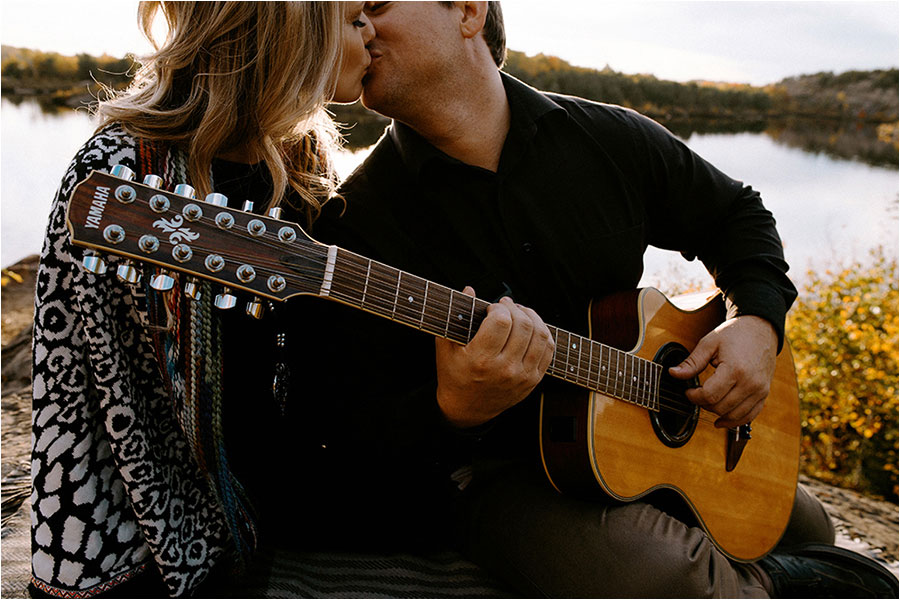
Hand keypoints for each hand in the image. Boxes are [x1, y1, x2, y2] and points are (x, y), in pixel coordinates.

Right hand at [435, 287, 555, 427]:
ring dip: (532, 317)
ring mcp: (522, 376)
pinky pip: (548, 350)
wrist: (467, 409)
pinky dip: (543, 333)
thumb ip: (456, 316)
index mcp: (481, 360)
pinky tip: (531, 327)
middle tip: (507, 305)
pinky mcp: (533, 380)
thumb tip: (470, 289)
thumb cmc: (454, 374)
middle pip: (524, 325)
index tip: (491, 308)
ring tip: (521, 312)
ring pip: (541, 336)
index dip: (499, 307)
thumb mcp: (446, 347)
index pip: (501, 322)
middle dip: (516, 308)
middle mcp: (504, 369)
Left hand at [668, 315, 776, 428]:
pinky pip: (749, 416)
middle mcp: (750, 383)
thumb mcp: (709, 343)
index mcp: (735, 369)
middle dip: (703, 404)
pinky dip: (735, 421)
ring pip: (734, 415)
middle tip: (696, 394)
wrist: (760, 329)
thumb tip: (673, 374)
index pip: (710, 395)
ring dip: (717, 413)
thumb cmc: (734, 334)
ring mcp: (760, 390)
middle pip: (720, 407)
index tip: (688, 391)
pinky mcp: (764, 394)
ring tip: (707, 402)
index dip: (694, 396)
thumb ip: (692, 362)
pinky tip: (722, 420)